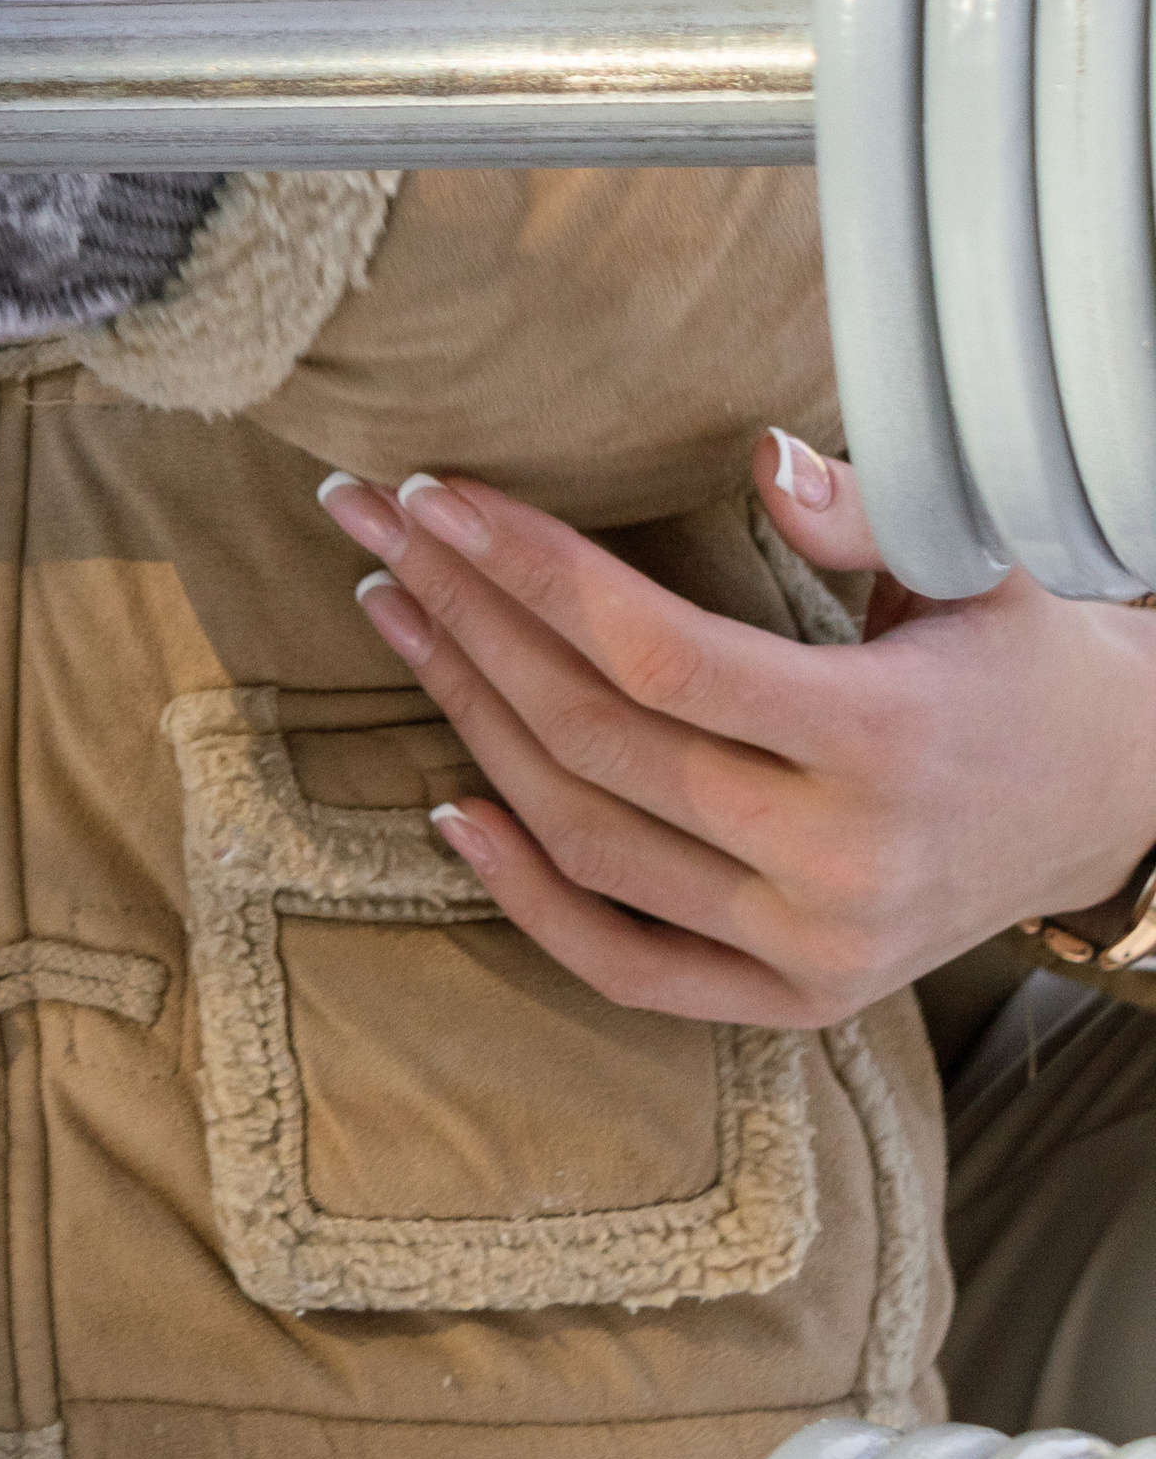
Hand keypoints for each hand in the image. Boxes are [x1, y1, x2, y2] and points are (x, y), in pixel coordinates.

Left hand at [316, 435, 1155, 1026]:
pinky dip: (526, 898)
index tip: (437, 494)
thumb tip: (761, 457)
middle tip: (376, 528)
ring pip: (588, 841)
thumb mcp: (976, 561)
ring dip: (470, 721)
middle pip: (595, 738)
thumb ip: (863, 511)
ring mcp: (810, 946)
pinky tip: (450, 805)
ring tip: (399, 615)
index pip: (655, 652)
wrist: (1110, 798)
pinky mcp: (793, 1001)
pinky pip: (627, 965)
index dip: (531, 571)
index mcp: (879, 737)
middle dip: (465, 618)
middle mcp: (838, 860)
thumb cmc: (1021, 657)